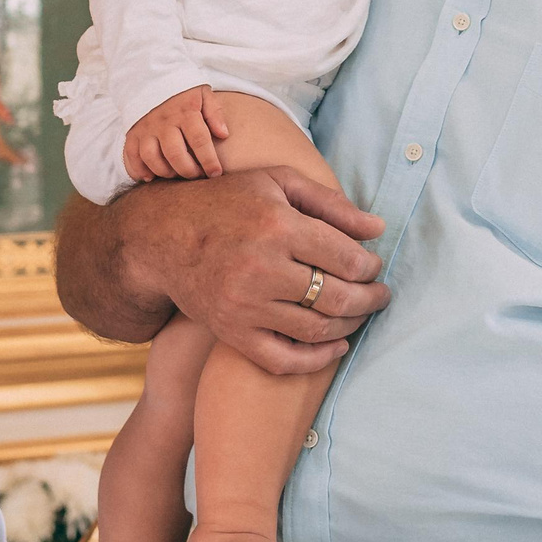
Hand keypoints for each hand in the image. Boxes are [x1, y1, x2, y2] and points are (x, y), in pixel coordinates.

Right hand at [124, 86, 229, 182]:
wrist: (153, 80)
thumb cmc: (184, 94)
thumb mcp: (204, 95)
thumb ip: (215, 113)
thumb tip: (223, 134)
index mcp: (184, 111)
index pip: (199, 140)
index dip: (209, 160)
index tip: (216, 173)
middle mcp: (163, 121)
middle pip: (175, 153)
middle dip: (189, 171)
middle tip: (198, 176)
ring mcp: (146, 128)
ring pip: (151, 157)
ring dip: (165, 172)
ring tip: (177, 175)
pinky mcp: (133, 134)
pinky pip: (132, 156)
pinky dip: (139, 170)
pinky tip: (151, 177)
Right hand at [129, 165, 388, 375]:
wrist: (161, 236)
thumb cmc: (226, 202)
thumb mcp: (277, 183)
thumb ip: (330, 203)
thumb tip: (379, 230)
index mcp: (277, 226)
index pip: (347, 259)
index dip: (370, 267)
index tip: (372, 266)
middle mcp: (261, 268)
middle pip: (338, 298)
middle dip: (371, 299)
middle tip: (380, 295)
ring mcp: (244, 306)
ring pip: (317, 330)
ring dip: (351, 325)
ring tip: (359, 314)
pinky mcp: (231, 332)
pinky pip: (284, 359)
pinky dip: (317, 359)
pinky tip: (336, 345)